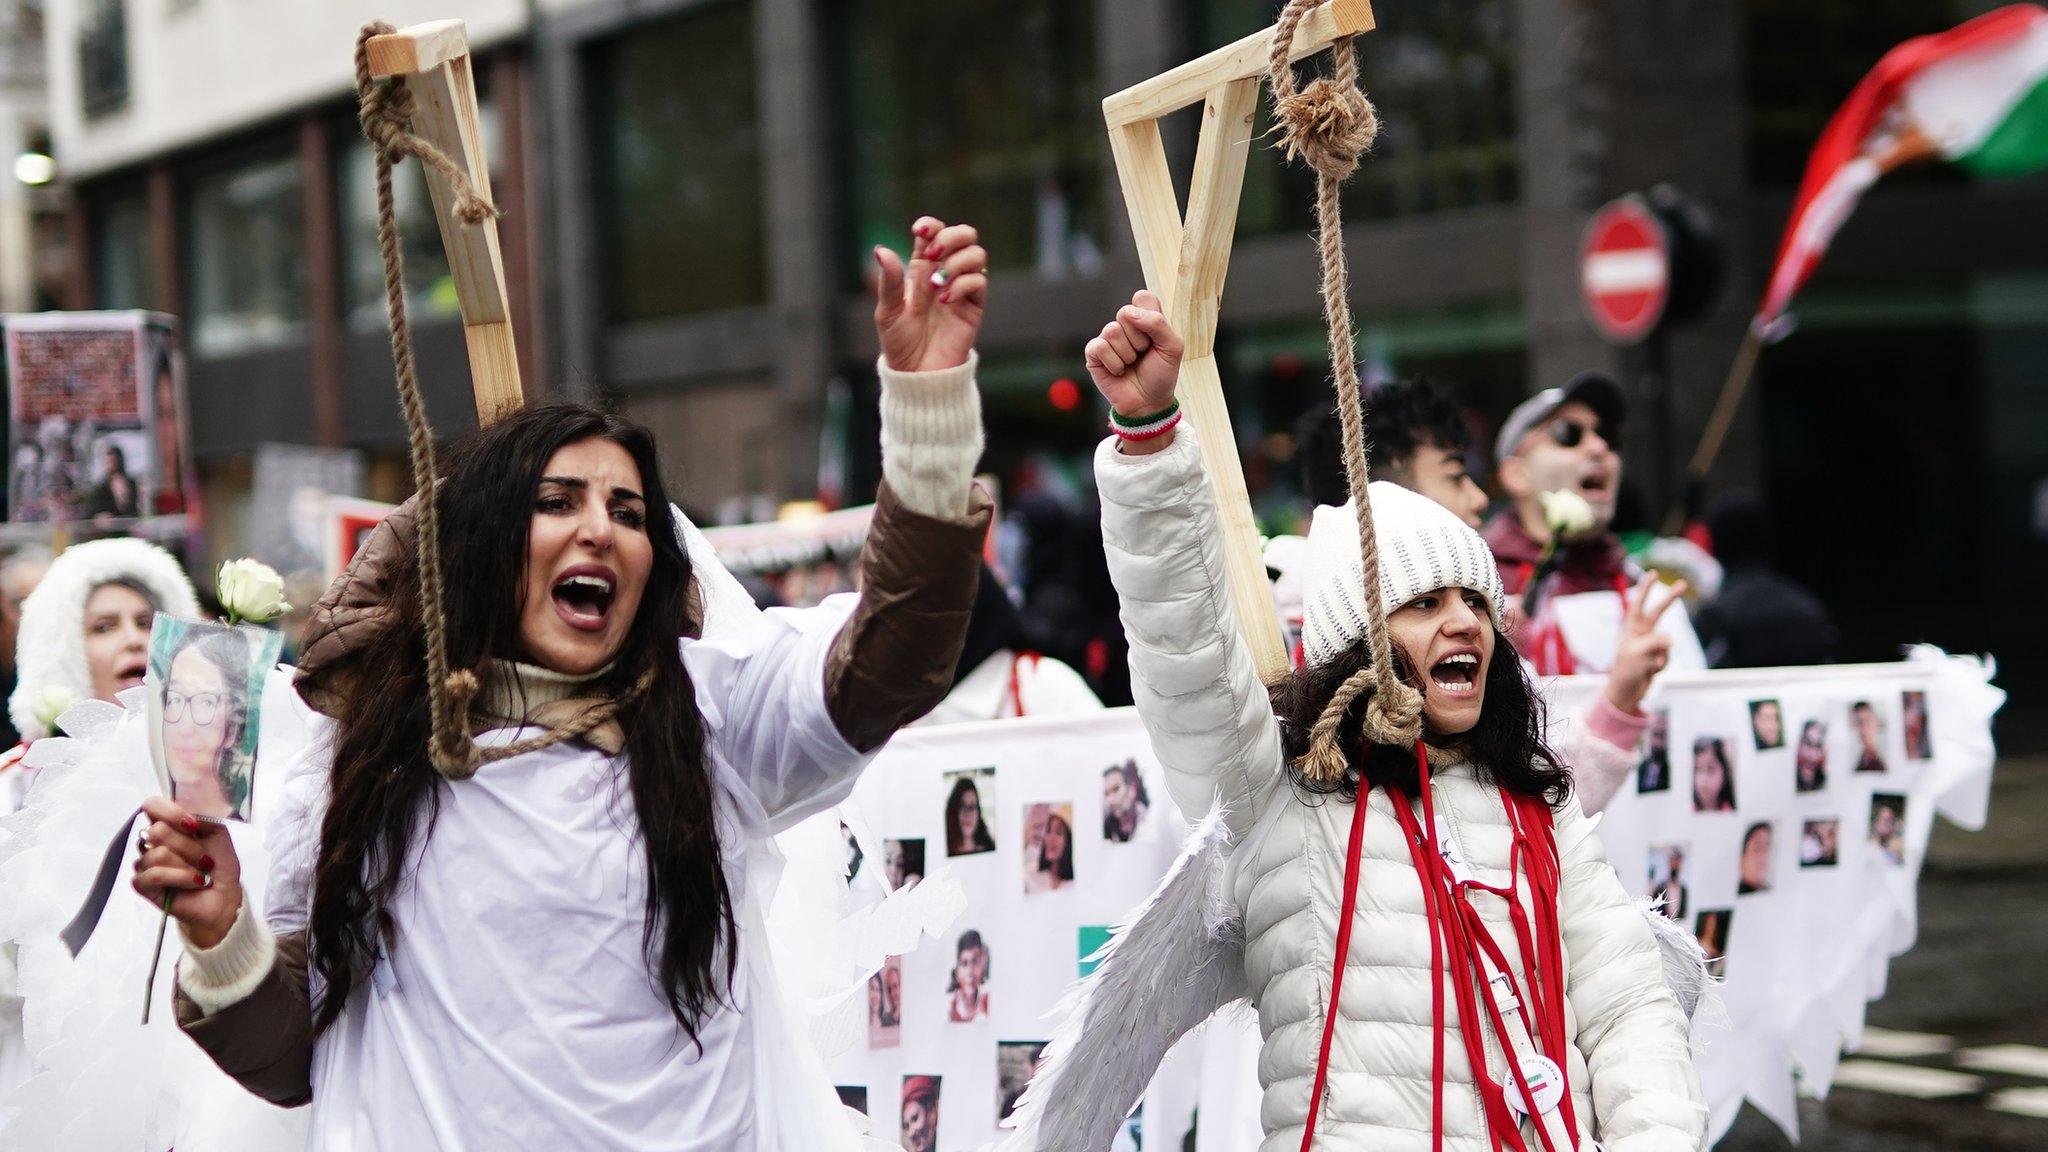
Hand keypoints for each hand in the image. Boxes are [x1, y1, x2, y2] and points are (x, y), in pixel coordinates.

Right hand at [131, 794, 241, 949]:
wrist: (224, 894)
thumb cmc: (219, 862)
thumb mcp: (217, 831)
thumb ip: (200, 814)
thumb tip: (184, 811)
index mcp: (167, 824)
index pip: (151, 805)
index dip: (171, 813)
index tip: (193, 825)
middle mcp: (151, 842)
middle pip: (157, 831)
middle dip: (189, 846)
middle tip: (204, 858)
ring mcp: (144, 863)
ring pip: (158, 854)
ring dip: (188, 865)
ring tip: (200, 872)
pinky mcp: (142, 884)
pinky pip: (154, 875)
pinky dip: (181, 878)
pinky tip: (194, 882)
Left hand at [873, 217, 986, 371]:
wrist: (918, 374)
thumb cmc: (899, 343)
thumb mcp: (888, 311)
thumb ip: (889, 281)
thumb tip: (881, 250)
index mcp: (922, 268)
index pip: (934, 233)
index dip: (931, 225)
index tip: (919, 231)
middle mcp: (945, 273)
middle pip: (964, 235)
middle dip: (950, 237)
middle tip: (932, 254)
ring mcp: (962, 288)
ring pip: (976, 254)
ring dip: (956, 262)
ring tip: (938, 285)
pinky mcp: (974, 306)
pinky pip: (979, 281)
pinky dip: (963, 284)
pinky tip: (945, 301)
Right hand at [1085, 290, 1181, 417]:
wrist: (1149, 403)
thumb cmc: (1161, 374)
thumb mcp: (1172, 347)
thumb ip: (1157, 323)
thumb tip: (1129, 312)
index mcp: (1145, 318)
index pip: (1142, 297)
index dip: (1150, 315)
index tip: (1155, 337)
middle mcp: (1125, 325)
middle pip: (1126, 312)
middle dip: (1140, 338)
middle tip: (1144, 353)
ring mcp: (1108, 338)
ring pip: (1112, 331)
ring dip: (1127, 353)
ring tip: (1131, 364)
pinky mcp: (1094, 353)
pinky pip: (1100, 346)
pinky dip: (1114, 363)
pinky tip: (1119, 371)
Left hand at [1603, 574, 1689, 714]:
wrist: (1627, 692)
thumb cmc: (1626, 670)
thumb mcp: (1638, 653)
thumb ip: (1656, 642)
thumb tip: (1671, 640)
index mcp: (1631, 628)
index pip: (1639, 603)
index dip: (1646, 588)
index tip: (1653, 573)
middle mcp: (1641, 633)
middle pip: (1659, 612)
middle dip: (1670, 598)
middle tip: (1683, 584)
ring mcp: (1651, 645)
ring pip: (1667, 643)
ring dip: (1661, 656)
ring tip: (1647, 666)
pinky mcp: (1657, 657)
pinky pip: (1667, 656)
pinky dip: (1662, 664)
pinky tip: (1652, 672)